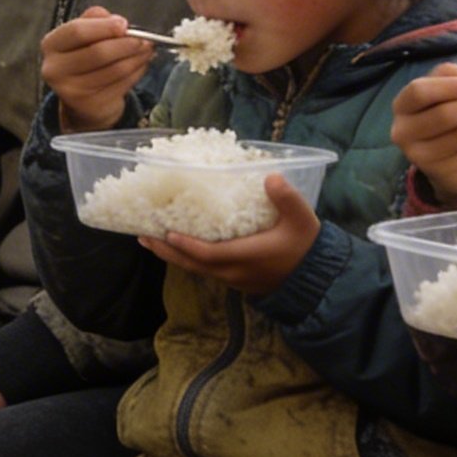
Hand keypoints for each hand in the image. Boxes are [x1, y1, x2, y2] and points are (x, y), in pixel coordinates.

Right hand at [41, 5, 154, 132]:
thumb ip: (95, 20)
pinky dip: (137, 72)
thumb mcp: (83, 35)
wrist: (82, 100)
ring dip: (137, 58)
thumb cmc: (84, 59)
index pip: (77, 31)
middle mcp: (55, 70)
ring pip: (115, 70)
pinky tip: (141, 64)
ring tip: (147, 49)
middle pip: (99, 52)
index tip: (124, 24)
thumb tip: (116, 21)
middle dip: (127, 44)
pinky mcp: (91, 105)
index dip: (104, 27)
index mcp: (51, 45)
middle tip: (144, 38)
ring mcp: (72, 91)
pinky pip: (123, 84)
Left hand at [139, 174, 321, 294]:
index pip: (208, 254)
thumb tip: (270, 177)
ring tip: (150, 239)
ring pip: (195, 269)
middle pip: (192, 264)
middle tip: (143, 236)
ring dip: (172, 255)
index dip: (186, 245)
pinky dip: (186, 258)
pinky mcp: (233, 280)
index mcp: (246, 256)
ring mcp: (232, 278)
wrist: (313, 278)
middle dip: (166, 250)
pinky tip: (176, 246)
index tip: (166, 232)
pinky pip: (203, 270)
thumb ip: (287, 198)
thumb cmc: (305, 246)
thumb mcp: (302, 219)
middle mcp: (233, 271)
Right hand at [391, 64, 456, 202]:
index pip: (419, 92)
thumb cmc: (447, 116)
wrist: (450, 159)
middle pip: (443, 115)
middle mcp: (404, 132)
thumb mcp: (446, 91)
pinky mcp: (442, 171)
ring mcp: (421, 156)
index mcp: (402, 106)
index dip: (450, 86)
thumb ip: (452, 77)